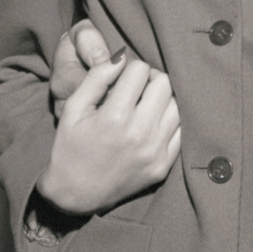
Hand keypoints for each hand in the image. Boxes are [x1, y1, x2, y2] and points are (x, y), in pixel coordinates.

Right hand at [37, 28, 177, 217]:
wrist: (76, 194)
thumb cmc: (70, 148)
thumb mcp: (72, 109)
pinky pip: (181, 131)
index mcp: (115, 117)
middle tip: (136, 89)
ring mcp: (155, 151)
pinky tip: (153, 123)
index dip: (129, 68)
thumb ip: (96, 78)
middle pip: (164, 83)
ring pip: (177, 104)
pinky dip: (170, 121)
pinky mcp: (163, 165)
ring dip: (162, 99)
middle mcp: (140, 133)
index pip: (140, 69)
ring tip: (145, 105)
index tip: (121, 79)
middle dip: (149, 79)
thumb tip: (121, 56)